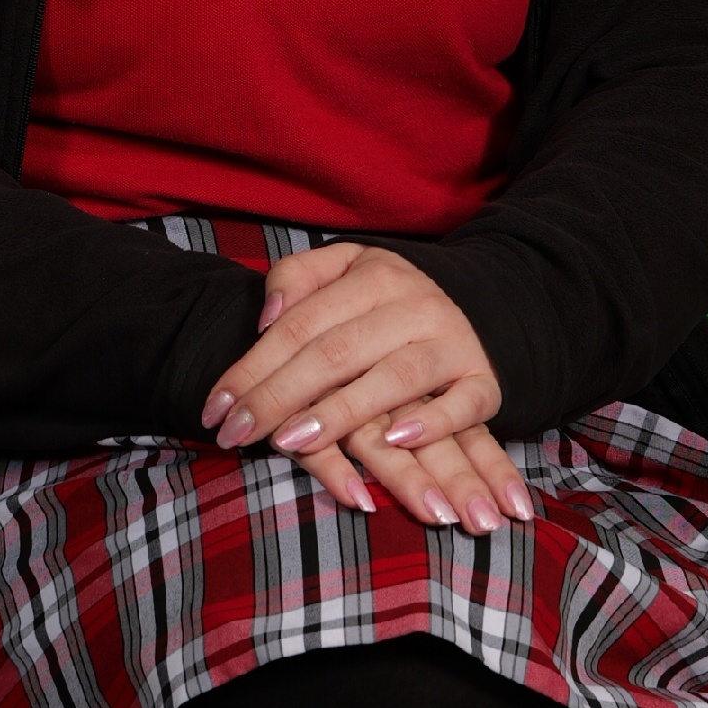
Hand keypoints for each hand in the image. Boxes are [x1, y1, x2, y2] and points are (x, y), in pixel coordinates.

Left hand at [199, 242, 535, 534]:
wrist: (492, 299)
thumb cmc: (396, 296)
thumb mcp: (349, 266)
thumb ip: (300, 276)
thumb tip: (266, 316)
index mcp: (374, 277)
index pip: (301, 325)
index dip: (253, 367)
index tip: (215, 408)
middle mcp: (413, 307)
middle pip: (335, 353)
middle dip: (277, 397)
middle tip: (234, 435)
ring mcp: (452, 344)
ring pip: (393, 379)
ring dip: (340, 412)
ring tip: (290, 442)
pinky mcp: (485, 380)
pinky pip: (464, 404)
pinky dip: (432, 422)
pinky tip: (395, 440)